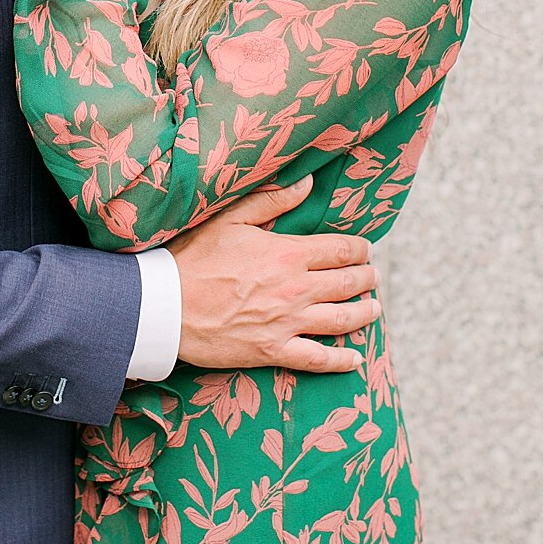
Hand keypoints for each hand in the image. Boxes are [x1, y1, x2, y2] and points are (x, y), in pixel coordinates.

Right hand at [170, 177, 378, 372]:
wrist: (167, 305)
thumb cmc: (195, 257)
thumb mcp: (231, 219)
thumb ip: (272, 200)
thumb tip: (307, 183)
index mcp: (288, 253)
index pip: (341, 250)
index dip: (360, 249)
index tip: (365, 249)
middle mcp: (296, 288)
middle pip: (348, 283)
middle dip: (367, 278)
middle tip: (374, 276)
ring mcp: (288, 322)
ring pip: (342, 319)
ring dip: (364, 313)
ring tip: (374, 308)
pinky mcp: (274, 350)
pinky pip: (319, 358)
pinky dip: (342, 360)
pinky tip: (355, 358)